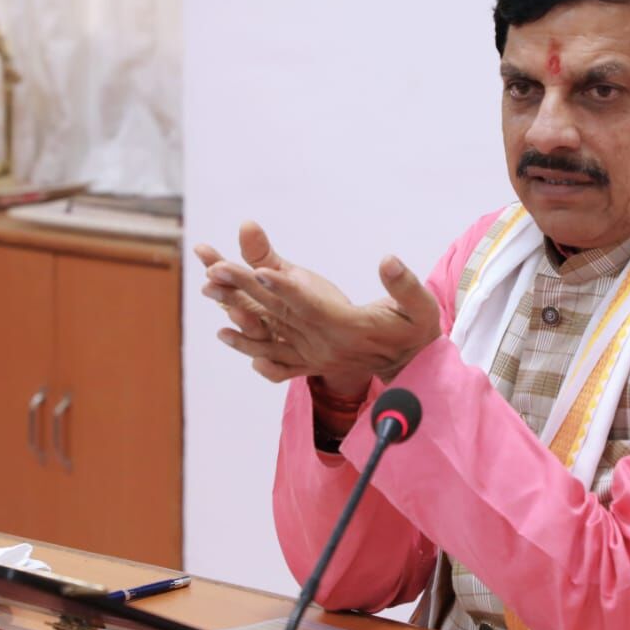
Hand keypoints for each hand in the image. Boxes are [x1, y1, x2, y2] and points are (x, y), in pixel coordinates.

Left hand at [201, 221, 440, 386]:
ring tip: (209, 290)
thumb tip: (388, 260)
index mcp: (349, 328)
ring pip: (271, 330)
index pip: (311, 305)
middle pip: (281, 312)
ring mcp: (316, 355)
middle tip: (216, 266)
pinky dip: (248, 344)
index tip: (259, 270)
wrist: (413, 369)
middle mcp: (325, 344)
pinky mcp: (312, 361)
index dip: (286, 287)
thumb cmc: (417, 330)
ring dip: (238, 310)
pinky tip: (225, 333)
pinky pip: (273, 355)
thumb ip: (404, 285)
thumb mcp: (420, 306)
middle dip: (247, 288)